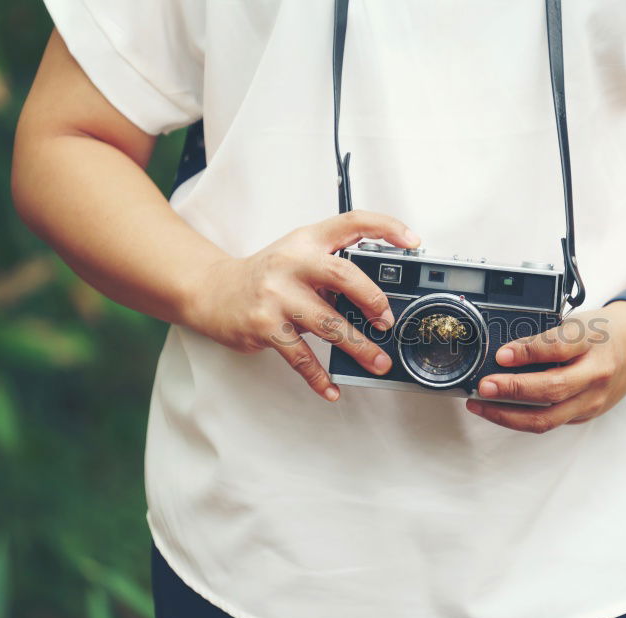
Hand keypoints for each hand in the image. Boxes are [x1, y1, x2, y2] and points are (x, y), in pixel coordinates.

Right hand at [184, 210, 420, 400]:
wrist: (213, 291)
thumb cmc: (265, 276)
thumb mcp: (298, 257)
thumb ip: (333, 269)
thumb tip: (376, 303)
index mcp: (307, 241)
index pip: (352, 222)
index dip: (386, 227)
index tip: (412, 241)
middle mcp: (292, 263)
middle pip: (343, 275)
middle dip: (373, 300)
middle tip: (387, 321)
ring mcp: (277, 295)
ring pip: (328, 324)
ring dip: (358, 347)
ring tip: (377, 362)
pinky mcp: (265, 326)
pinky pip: (300, 357)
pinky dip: (318, 376)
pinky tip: (332, 387)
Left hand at [464, 302, 625, 432]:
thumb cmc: (603, 333)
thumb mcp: (578, 322)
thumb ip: (545, 337)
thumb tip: (505, 354)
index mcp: (592, 342)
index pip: (559, 348)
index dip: (528, 352)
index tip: (501, 354)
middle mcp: (596, 374)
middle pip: (552, 389)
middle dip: (512, 390)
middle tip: (484, 386)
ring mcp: (592, 399)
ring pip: (547, 418)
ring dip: (508, 415)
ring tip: (480, 405)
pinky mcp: (585, 415)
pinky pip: (549, 422)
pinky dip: (520, 419)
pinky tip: (500, 410)